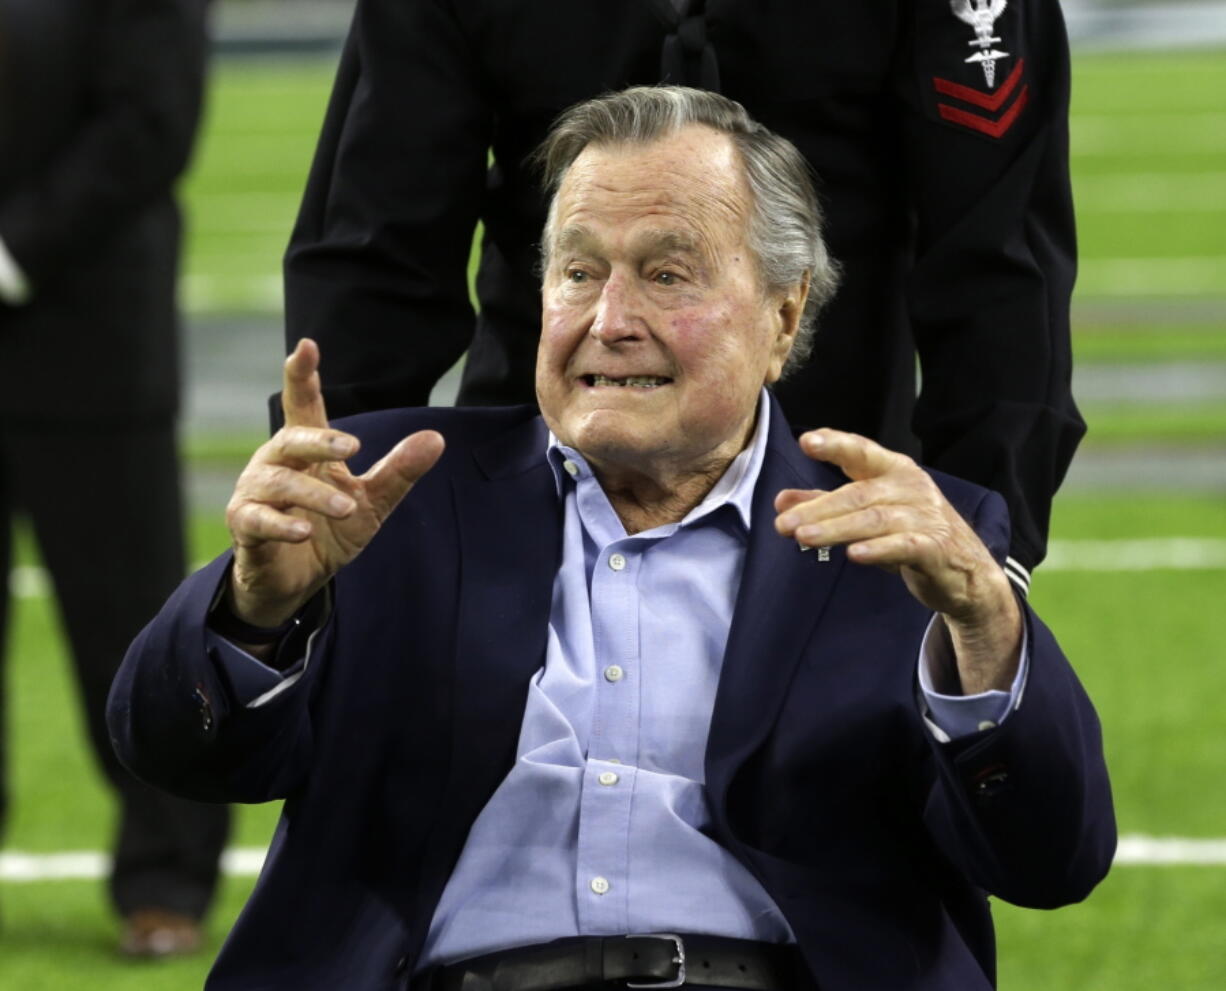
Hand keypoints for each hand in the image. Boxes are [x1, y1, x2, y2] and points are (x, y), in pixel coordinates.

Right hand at [224, 339, 443, 626]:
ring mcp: (255, 493)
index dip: (302, 376)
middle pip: (290, 439)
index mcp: (305, 451)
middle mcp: (275, 463)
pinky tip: (303, 531)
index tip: (307, 345)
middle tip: (351, 447)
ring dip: (312, 494)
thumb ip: (399, 471)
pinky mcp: (244, 526)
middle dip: (318, 440)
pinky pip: (256, 519)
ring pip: (278, 482)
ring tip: (347, 507)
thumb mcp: (373, 502)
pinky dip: (281, 524)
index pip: (302, 405)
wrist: (297, 581)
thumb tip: (436, 438)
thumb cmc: (331, 531)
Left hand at [774, 429, 1020, 693]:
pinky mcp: (935, 547)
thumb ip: (825, 505)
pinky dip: (878, 550)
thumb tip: (781, 501)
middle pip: (857, 494)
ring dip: (835, 528)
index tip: (806, 441)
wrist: (966, 573)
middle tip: (783, 523)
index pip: (861, 451)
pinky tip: (854, 555)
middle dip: (817, 509)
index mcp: (893, 470)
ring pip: (873, 520)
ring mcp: (925, 516)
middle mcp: (910, 487)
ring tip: (802, 537)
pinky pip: (903, 545)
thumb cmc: (910, 533)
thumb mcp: (866, 515)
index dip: (835, 444)